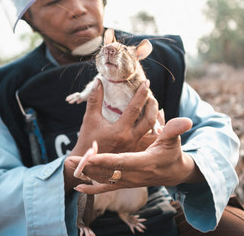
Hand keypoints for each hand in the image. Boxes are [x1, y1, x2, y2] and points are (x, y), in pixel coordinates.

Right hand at [63, 78, 159, 192]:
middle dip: (152, 105)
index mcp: (119, 131)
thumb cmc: (87, 140)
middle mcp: (130, 140)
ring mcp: (135, 147)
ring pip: (152, 130)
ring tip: (153, 105)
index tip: (146, 82)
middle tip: (151, 94)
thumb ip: (95, 99)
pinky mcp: (136, 151)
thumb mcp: (90, 119)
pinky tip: (154, 120)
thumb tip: (98, 81)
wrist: (88, 163)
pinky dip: (153, 128)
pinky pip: (150, 138)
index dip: (141, 94)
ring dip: (155, 116)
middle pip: (149, 120)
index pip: (134, 109)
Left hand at [68, 117, 204, 194]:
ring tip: (69, 165)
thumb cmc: (172, 154)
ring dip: (85, 174)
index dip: (106, 160)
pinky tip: (78, 187)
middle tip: (71, 160)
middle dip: (88, 166)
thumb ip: (174, 129)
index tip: (90, 156)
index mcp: (144, 163)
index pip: (122, 162)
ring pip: (104, 180)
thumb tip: (186, 120)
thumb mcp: (174, 141)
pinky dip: (92, 190)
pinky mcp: (124, 184)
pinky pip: (106, 189)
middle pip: (108, 172)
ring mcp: (128, 182)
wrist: (173, 174)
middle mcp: (134, 175)